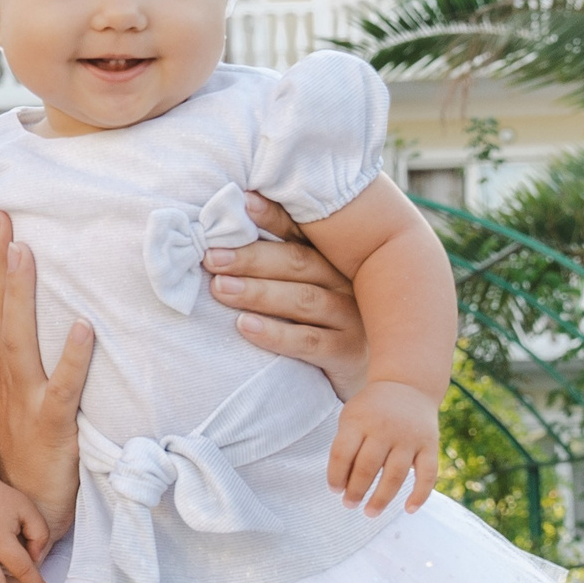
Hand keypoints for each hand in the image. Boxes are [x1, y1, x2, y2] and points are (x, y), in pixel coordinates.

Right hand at [0, 208, 93, 537]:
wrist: (16, 525)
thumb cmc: (22, 466)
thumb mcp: (17, 410)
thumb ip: (21, 370)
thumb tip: (25, 329)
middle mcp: (6, 381)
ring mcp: (25, 403)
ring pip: (19, 340)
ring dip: (20, 294)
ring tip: (24, 250)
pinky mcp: (51, 429)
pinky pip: (63, 390)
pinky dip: (73, 359)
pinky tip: (83, 327)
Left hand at [207, 194, 371, 395]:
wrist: (371, 381)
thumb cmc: (325, 326)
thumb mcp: (308, 290)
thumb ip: (279, 266)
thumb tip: (222, 243)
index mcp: (335, 259)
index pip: (302, 232)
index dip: (272, 216)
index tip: (241, 202)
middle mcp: (348, 282)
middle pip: (298, 262)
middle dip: (252, 258)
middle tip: (212, 257)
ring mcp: (353, 318)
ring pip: (303, 299)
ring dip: (258, 292)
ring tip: (221, 288)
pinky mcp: (349, 354)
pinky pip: (309, 341)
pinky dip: (275, 334)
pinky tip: (244, 326)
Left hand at [327, 379, 437, 513]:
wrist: (408, 385)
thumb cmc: (371, 410)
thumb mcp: (351, 417)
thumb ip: (346, 446)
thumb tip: (342, 486)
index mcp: (359, 421)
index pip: (342, 454)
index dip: (336, 476)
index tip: (335, 490)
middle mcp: (384, 429)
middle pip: (367, 467)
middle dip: (356, 491)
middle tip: (349, 505)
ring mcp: (409, 438)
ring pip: (395, 475)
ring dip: (382, 498)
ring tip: (370, 512)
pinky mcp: (430, 445)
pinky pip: (427, 474)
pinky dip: (420, 494)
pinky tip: (408, 509)